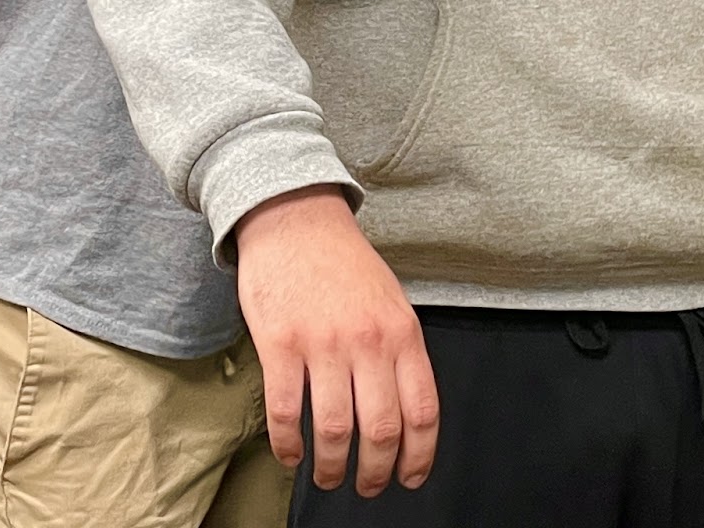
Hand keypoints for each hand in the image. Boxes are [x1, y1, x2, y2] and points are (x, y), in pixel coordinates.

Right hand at [235, 186, 438, 495]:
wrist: (295, 217)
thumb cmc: (343, 261)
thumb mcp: (391, 299)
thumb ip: (400, 350)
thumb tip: (408, 412)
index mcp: (402, 330)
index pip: (422, 410)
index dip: (419, 456)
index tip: (410, 478)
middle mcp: (367, 340)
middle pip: (381, 430)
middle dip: (376, 473)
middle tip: (367, 486)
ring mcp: (323, 344)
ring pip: (334, 431)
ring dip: (332, 468)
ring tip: (329, 476)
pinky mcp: (280, 345)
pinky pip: (287, 414)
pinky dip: (289, 447)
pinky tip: (291, 454)